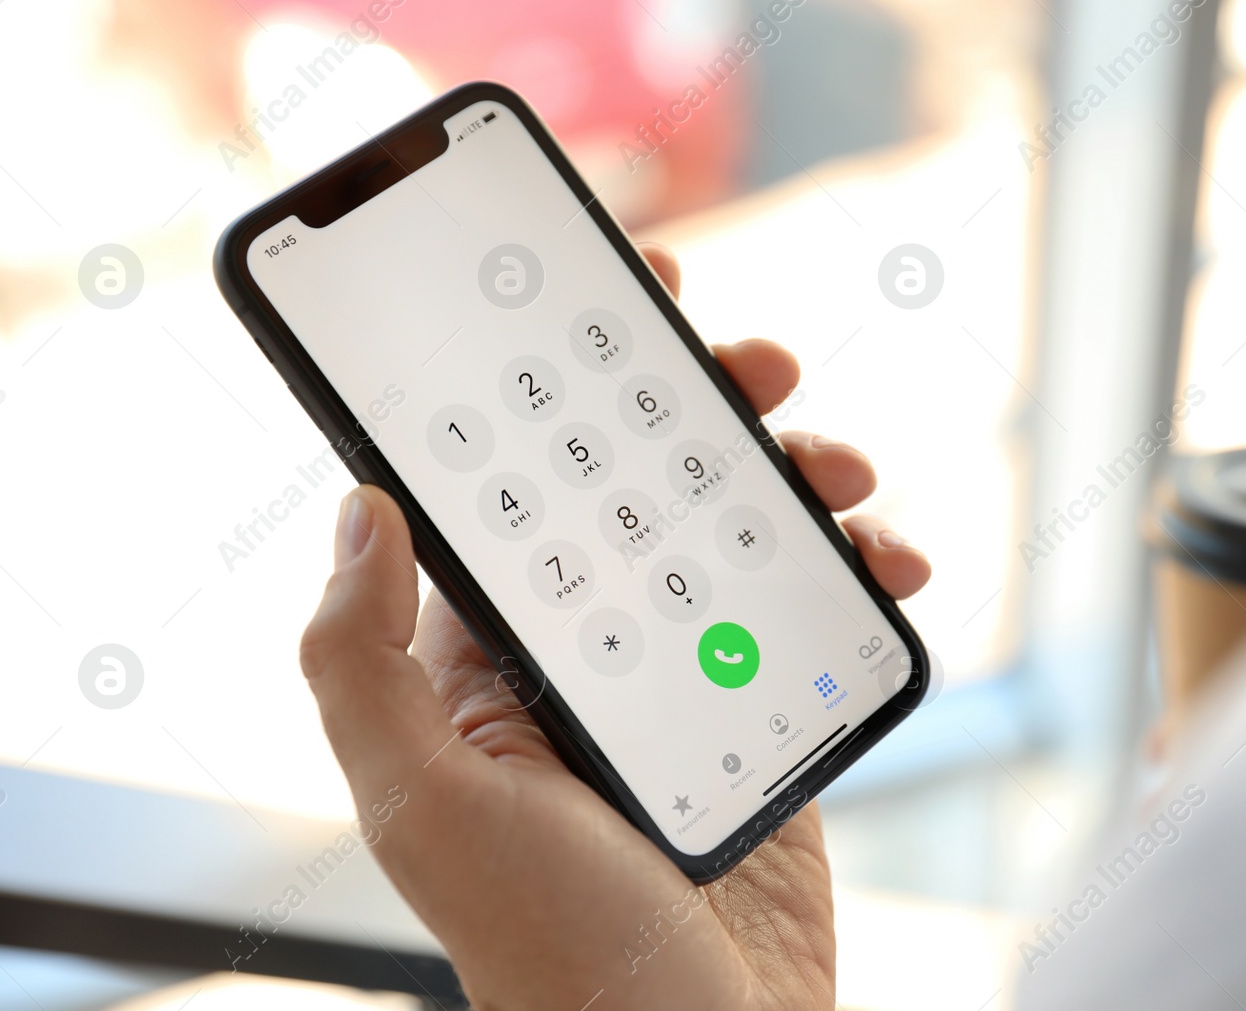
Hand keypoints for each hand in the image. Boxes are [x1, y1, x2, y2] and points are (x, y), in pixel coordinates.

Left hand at [299, 243, 932, 1009]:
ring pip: (737, 538)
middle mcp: (586, 655)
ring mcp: (683, 684)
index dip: (562, 387)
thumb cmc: (547, 948)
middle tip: (757, 366)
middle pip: (646, 489)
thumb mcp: (423, 803)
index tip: (621, 300)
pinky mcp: (764, 719)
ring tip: (840, 471)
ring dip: (793, 481)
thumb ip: (358, 658)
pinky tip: (887, 562)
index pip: (522, 488)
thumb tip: (357, 503)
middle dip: (701, 411)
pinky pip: (810, 613)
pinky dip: (854, 574)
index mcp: (491, 655)